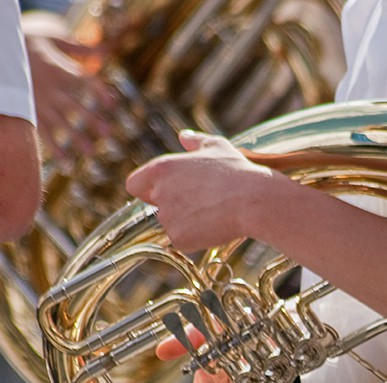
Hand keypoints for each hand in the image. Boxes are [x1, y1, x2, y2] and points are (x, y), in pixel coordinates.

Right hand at [23, 12, 115, 158]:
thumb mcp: (52, 39)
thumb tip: (106, 50)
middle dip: (91, 119)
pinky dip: (54, 148)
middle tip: (108, 133)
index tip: (112, 102)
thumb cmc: (24, 42)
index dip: (99, 91)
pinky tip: (66, 162)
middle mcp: (49, 88)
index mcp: (57, 69)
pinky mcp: (27, 112)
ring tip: (90, 152)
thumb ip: (80, 48)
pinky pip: (41, 132)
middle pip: (74, 106)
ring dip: (75, 138)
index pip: (84, 81)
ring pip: (59, 123)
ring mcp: (37, 102)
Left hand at [125, 130, 285, 252]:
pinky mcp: (178, 239)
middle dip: (171, 206)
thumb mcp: (217, 146)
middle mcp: (159, 193)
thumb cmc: (236, 171)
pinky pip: (181, 242)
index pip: (134, 184)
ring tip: (212, 212)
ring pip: (169, 225)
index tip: (166, 190)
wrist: (253, 200)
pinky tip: (214, 226)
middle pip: (153, 206)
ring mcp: (167, 218)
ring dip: (184, 222)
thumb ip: (195, 141)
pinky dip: (194, 239)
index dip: (147, 188)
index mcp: (161, 168)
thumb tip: (183, 136)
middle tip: (200, 202)